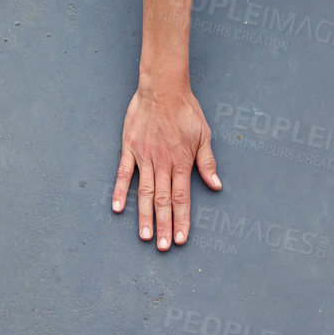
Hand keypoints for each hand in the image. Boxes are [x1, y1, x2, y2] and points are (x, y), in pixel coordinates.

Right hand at [113, 83, 220, 250]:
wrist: (163, 88)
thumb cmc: (185, 110)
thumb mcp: (203, 134)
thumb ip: (207, 162)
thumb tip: (216, 184)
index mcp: (181, 161)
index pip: (181, 197)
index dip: (182, 219)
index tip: (181, 239)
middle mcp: (162, 162)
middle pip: (162, 200)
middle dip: (163, 225)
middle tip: (162, 247)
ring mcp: (144, 156)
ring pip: (144, 191)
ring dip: (144, 215)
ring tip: (144, 236)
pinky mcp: (130, 148)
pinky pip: (123, 173)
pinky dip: (120, 191)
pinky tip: (117, 207)